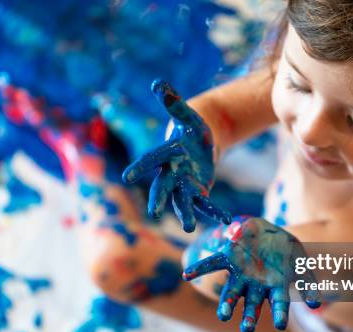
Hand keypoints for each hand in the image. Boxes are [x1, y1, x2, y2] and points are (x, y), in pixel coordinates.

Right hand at [122, 79, 230, 231]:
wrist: (200, 144)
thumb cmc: (192, 128)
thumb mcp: (187, 115)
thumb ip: (174, 103)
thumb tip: (158, 83)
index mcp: (167, 154)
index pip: (151, 160)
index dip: (140, 167)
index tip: (126, 177)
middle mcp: (172, 172)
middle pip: (163, 187)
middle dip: (159, 199)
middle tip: (153, 213)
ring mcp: (185, 184)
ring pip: (183, 201)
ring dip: (186, 214)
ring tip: (189, 228)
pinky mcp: (199, 191)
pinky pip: (206, 203)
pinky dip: (215, 211)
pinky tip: (225, 219)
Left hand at [183, 216, 321, 331]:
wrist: (271, 233)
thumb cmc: (288, 253)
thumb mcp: (301, 264)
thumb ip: (308, 283)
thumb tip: (316, 305)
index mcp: (274, 287)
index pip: (278, 303)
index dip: (279, 313)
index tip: (281, 325)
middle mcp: (256, 286)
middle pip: (252, 305)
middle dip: (249, 317)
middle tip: (247, 328)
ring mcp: (241, 274)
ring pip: (232, 293)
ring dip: (227, 304)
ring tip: (223, 316)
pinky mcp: (229, 258)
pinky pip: (212, 263)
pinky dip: (200, 269)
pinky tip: (187, 275)